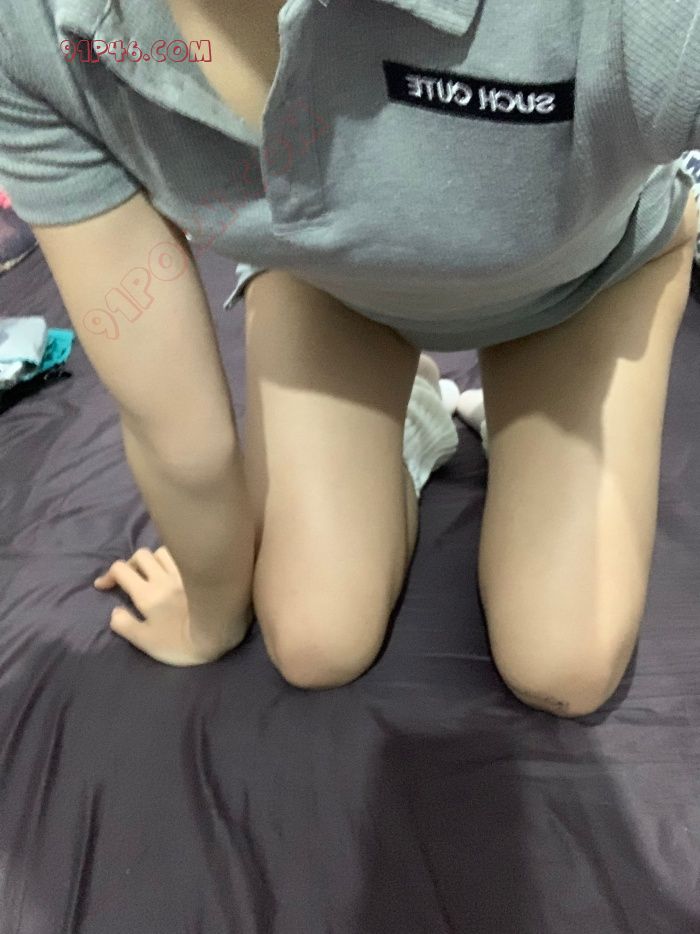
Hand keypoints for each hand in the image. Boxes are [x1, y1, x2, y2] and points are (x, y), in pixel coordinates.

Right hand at [94, 546, 249, 665]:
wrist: (218, 633)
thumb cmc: (180, 643)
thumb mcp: (145, 641)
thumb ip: (125, 625)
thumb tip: (114, 611)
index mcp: (146, 594)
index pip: (121, 570)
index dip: (109, 575)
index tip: (104, 585)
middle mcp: (163, 577)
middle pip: (141, 555)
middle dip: (131, 564)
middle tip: (130, 579)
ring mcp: (184, 573)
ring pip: (162, 552)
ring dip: (153, 560)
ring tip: (154, 573)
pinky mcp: (202, 573)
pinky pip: (185, 556)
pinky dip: (176, 558)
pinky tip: (178, 569)